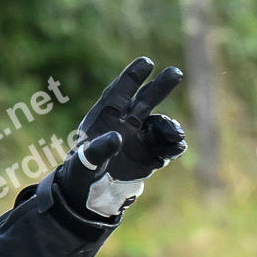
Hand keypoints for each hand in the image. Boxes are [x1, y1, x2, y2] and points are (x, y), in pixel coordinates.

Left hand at [55, 57, 186, 217]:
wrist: (89, 195)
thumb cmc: (80, 173)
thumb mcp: (84, 162)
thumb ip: (98, 150)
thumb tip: (117, 138)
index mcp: (104, 118)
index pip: (119, 92)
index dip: (132, 77)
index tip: (146, 62)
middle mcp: (125, 123)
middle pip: (146, 100)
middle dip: (160, 86)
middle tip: (176, 72)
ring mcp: (139, 138)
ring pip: (160, 124)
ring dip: (170, 126)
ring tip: (175, 135)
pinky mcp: (150, 155)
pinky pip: (167, 147)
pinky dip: (174, 145)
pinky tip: (176, 147)